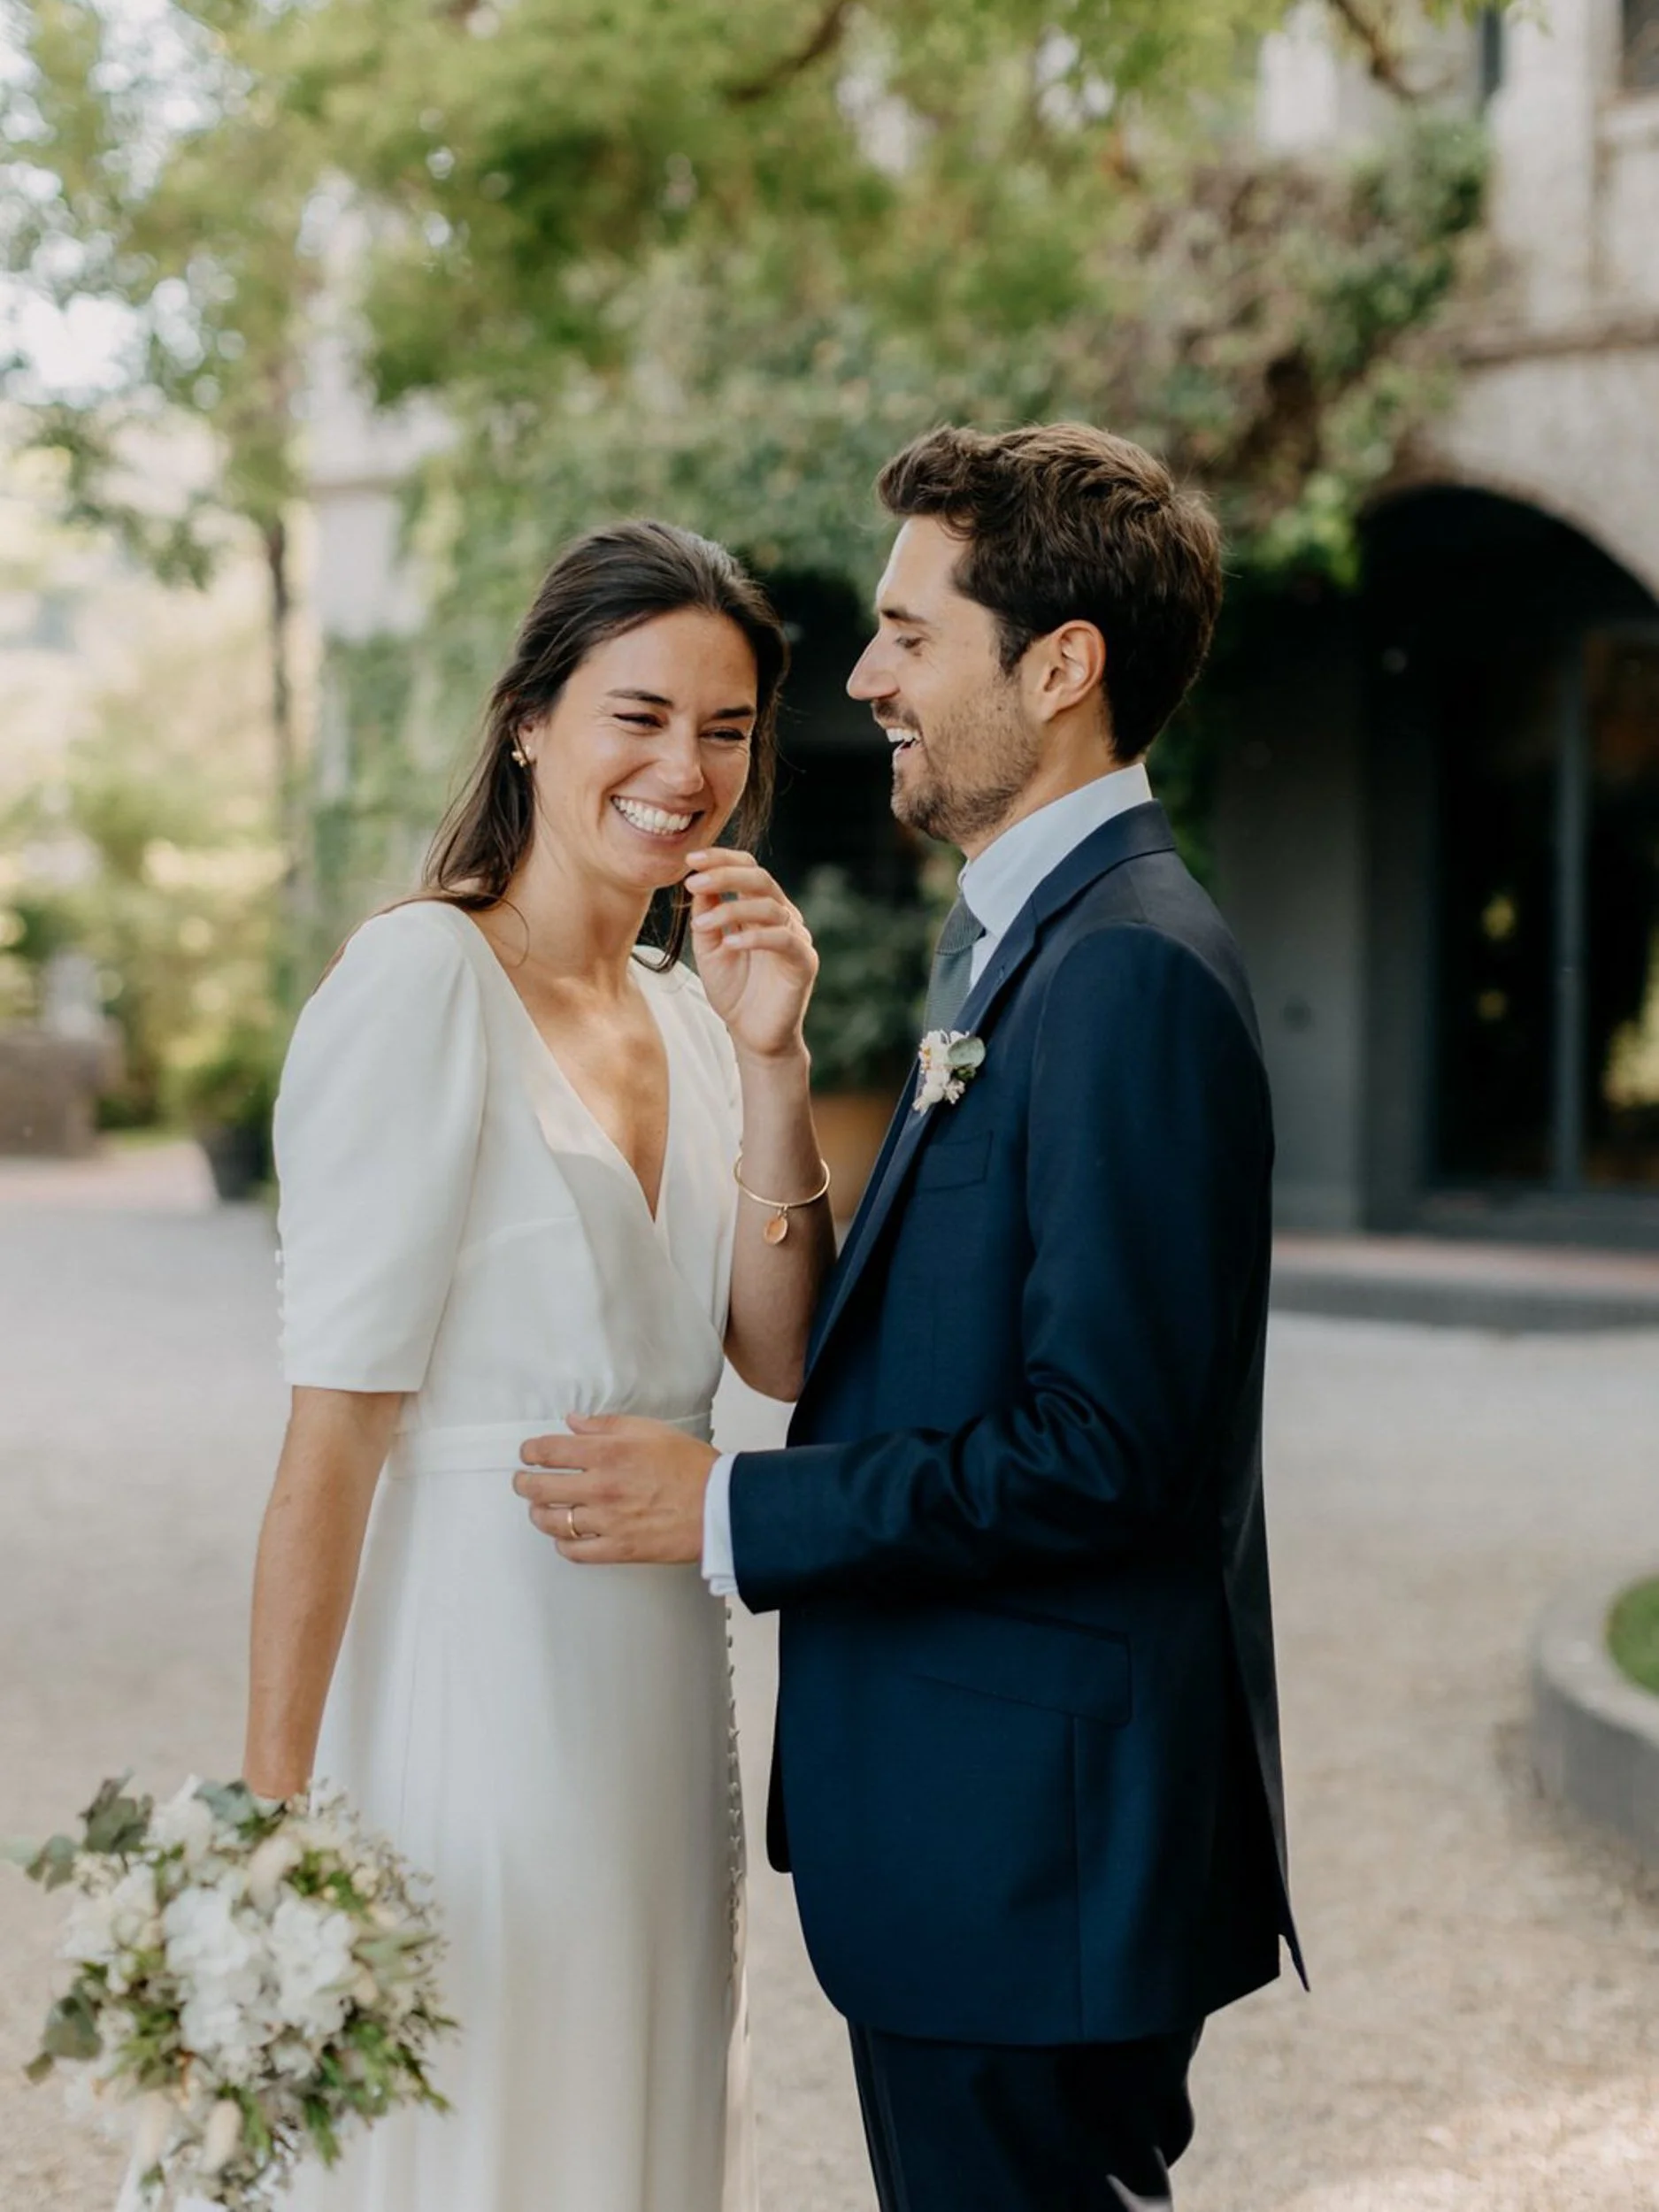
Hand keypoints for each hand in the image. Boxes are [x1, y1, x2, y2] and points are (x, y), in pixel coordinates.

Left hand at [514, 1415, 716, 1564]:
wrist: (719, 1506)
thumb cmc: (691, 1467)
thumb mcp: (650, 1430)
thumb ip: (607, 1425)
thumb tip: (574, 1422)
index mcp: (608, 1454)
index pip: (549, 1451)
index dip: (531, 1451)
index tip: (528, 1453)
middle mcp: (602, 1488)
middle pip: (540, 1488)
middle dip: (524, 1483)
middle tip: (523, 1481)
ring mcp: (607, 1521)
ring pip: (552, 1522)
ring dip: (539, 1514)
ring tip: (539, 1510)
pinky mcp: (618, 1549)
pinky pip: (575, 1551)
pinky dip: (564, 1544)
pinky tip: (566, 1537)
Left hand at [685, 850, 817, 1063]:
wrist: (753, 1035)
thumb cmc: (734, 991)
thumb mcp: (709, 949)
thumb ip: (707, 917)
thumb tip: (696, 882)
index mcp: (760, 908)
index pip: (747, 869)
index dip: (722, 859)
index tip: (690, 860)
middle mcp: (782, 916)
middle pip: (761, 878)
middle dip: (725, 874)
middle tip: (693, 881)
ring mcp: (796, 937)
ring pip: (770, 906)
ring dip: (731, 909)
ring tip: (701, 924)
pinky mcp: (804, 962)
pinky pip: (784, 939)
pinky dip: (754, 938)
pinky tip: (729, 943)